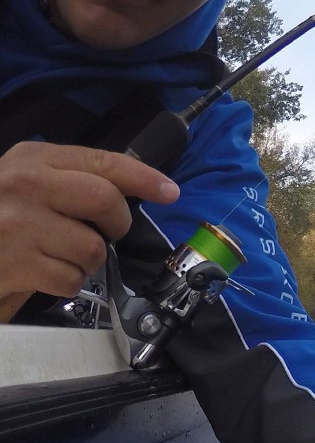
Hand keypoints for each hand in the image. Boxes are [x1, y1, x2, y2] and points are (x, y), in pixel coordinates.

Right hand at [0, 141, 179, 302]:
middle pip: (105, 200)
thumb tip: (127, 190)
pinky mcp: (18, 263)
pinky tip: (45, 273)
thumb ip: (69, 180)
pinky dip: (67, 282)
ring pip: (92, 248)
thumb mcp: (27, 184)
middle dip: (116, 224)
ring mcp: (20, 224)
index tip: (169, 190)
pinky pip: (72, 279)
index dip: (142, 177)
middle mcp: (25, 185)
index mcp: (33, 160)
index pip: (101, 162)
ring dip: (87, 261)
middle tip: (104, 233)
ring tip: (60, 255)